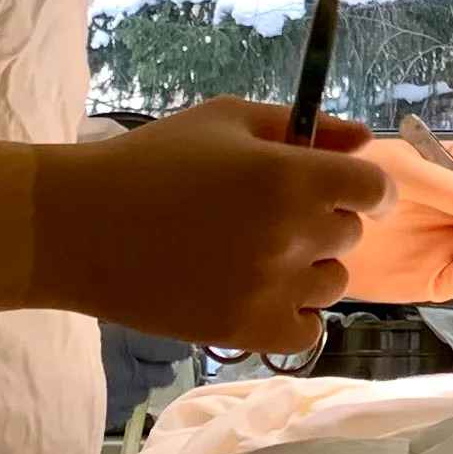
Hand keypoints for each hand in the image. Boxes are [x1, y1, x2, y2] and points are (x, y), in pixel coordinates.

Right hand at [33, 99, 385, 360]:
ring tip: (254, 253)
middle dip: (321, 220)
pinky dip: (293, 314)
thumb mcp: (226, 122)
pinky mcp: (246, 332)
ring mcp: (271, 289)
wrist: (78, 227)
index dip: (366, 187)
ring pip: (331, 282)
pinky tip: (259, 293)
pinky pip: (307, 331)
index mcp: (291, 177)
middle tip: (268, 213)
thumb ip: (303, 125)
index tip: (345, 189)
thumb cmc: (152, 162)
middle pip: (348, 233)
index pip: (374, 189)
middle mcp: (291, 236)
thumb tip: (362, 140)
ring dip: (307, 267)